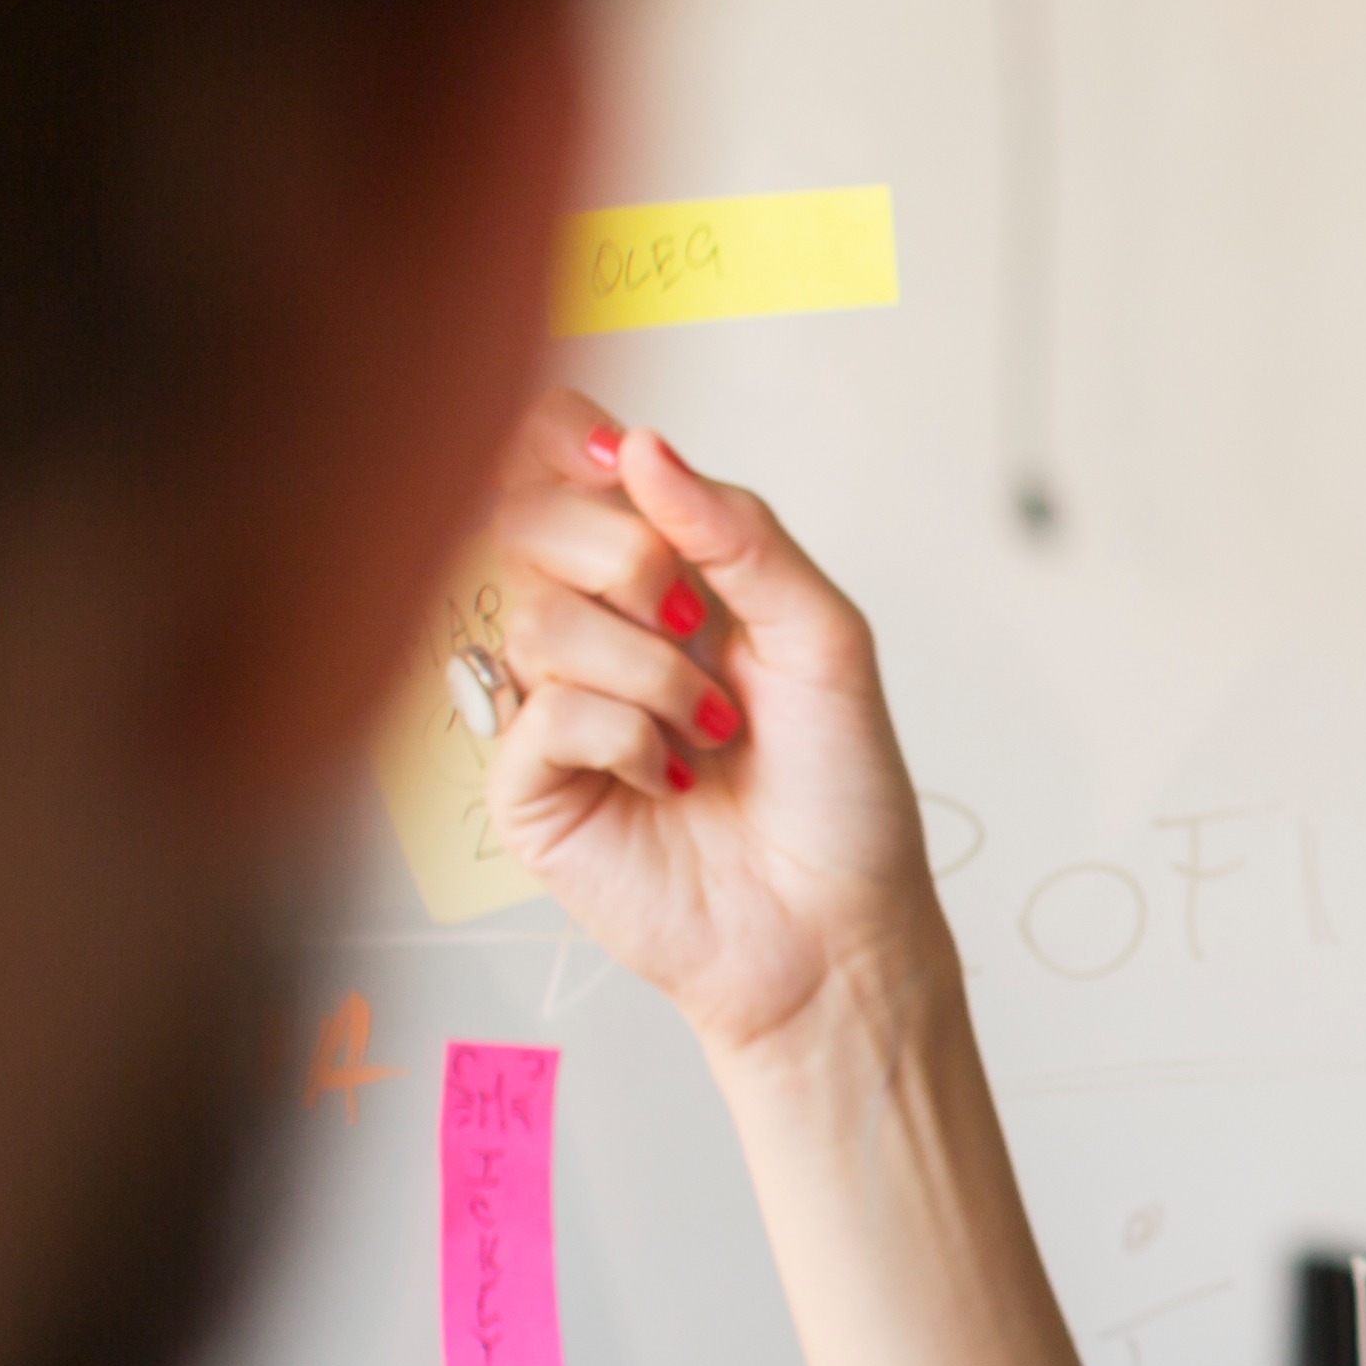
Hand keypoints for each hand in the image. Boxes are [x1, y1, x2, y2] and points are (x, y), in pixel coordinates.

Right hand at [477, 387, 952, 1066]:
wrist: (835, 924)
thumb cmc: (839, 790)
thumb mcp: (824, 635)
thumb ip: (739, 534)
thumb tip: (639, 446)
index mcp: (663, 575)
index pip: (568, 469)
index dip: (569, 441)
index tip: (618, 456)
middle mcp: (596, 629)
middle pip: (526, 522)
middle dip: (623, 555)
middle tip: (691, 621)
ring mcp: (551, 706)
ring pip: (539, 619)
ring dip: (650, 671)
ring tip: (712, 729)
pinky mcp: (528, 787)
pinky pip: (538, 713)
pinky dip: (623, 733)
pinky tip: (668, 778)